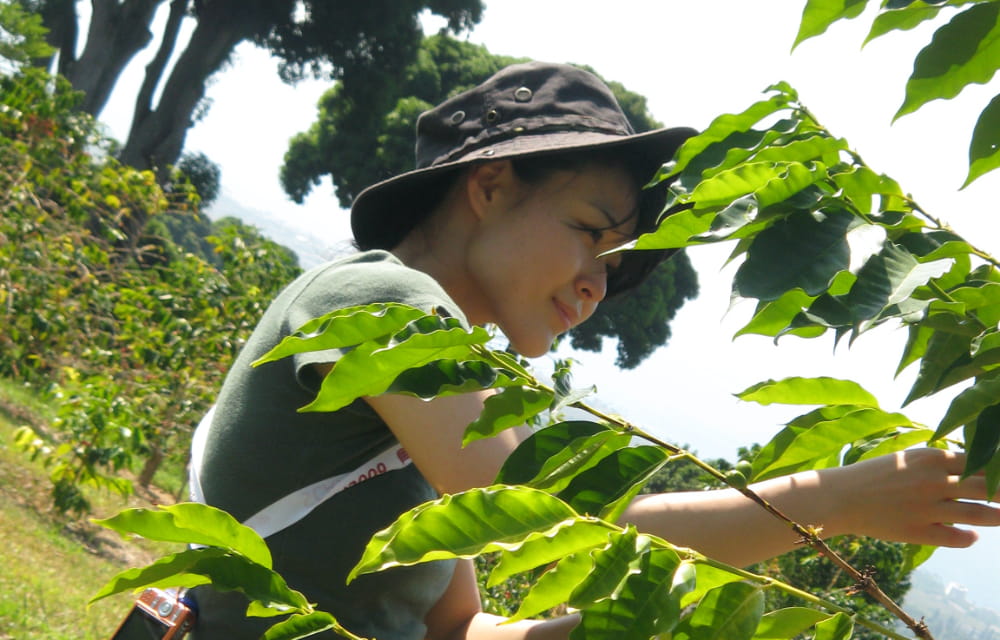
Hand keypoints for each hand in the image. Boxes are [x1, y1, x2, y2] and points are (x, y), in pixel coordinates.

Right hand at [823, 448, 999, 547]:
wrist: (841, 496)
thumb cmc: (874, 475)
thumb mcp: (908, 458)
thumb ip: (940, 462)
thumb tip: (974, 468)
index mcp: (931, 458)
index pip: (982, 462)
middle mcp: (933, 481)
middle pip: (988, 487)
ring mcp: (927, 508)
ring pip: (979, 514)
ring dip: (999, 517)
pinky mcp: (918, 531)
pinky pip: (956, 538)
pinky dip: (970, 538)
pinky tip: (972, 536)